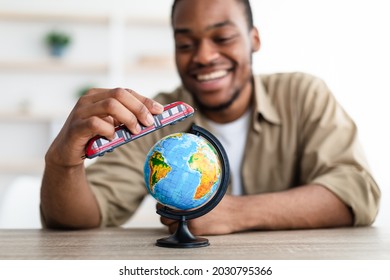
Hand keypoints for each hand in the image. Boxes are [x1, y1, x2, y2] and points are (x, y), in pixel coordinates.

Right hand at [46, 88, 163, 166]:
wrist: (67, 153)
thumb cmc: (94, 137)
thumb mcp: (113, 125)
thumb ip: (128, 119)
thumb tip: (153, 118)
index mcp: (99, 95)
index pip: (126, 92)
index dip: (144, 100)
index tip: (160, 110)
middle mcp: (89, 99)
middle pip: (119, 94)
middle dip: (138, 108)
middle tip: (149, 123)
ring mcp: (81, 111)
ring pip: (110, 105)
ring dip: (128, 118)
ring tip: (135, 131)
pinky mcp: (76, 126)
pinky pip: (95, 123)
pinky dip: (108, 130)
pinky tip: (112, 138)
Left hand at [159, 195, 239, 235]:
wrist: (233, 212)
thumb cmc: (219, 201)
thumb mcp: (203, 191)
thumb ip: (188, 193)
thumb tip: (174, 189)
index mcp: (186, 199)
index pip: (162, 204)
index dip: (162, 205)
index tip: (165, 205)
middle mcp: (185, 211)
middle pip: (164, 217)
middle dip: (167, 216)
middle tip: (173, 213)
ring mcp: (189, 223)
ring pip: (170, 227)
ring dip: (174, 224)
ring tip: (183, 219)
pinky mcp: (194, 232)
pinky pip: (180, 233)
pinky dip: (181, 231)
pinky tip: (190, 225)